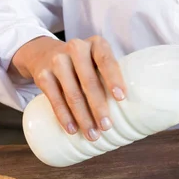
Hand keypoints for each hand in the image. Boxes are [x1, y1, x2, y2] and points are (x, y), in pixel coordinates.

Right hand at [11, 36, 125, 140]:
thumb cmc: (84, 62)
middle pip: (89, 82)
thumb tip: (135, 109)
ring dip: (83, 117)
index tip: (121, 98)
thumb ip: (111, 75)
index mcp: (96, 44)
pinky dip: (64, 116)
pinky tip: (72, 129)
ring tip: (93, 134)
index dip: (114, 79)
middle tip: (106, 127)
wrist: (44, 53)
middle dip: (99, 107)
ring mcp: (57, 61)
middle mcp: (76, 48)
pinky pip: (54, 99)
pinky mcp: (43, 75)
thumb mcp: (97, 59)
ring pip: (72, 94)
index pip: (106, 60)